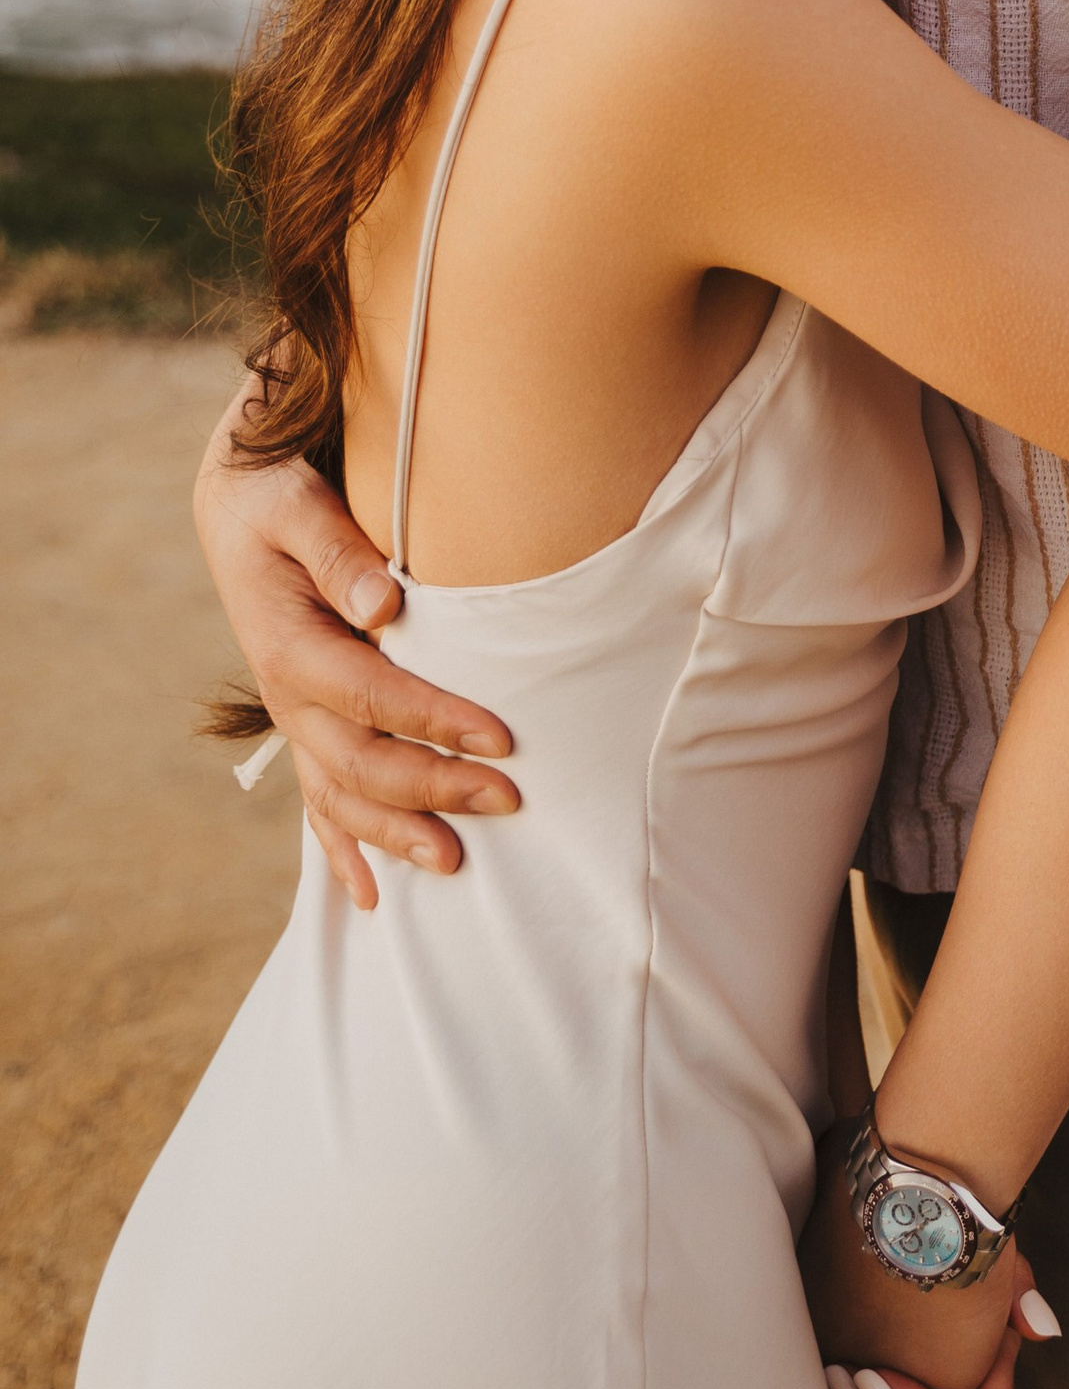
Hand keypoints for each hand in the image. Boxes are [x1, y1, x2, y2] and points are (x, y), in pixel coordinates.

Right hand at [195, 392, 515, 907]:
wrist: (238, 501)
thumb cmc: (277, 493)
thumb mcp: (296, 503)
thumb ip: (338, 551)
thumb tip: (384, 604)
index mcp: (290, 644)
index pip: (372, 697)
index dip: (436, 722)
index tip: (502, 738)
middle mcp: (288, 693)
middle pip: (361, 761)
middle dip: (434, 788)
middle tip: (508, 802)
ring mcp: (293, 716)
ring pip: (341, 794)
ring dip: (395, 832)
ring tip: (455, 866)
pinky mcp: (302, 721)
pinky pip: (317, 797)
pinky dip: (342, 847)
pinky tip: (368, 895)